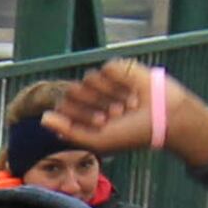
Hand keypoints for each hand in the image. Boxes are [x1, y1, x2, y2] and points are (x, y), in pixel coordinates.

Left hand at [36, 59, 207, 168]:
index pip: (63, 108)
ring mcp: (102, 82)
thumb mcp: (97, 139)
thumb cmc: (131, 133)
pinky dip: (119, 83)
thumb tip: (43, 118)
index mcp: (81, 115)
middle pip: (72, 92)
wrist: (164, 117)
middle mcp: (90, 97)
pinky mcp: (117, 68)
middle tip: (115, 114)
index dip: (81, 116)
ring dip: (109, 95)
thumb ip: (68, 130)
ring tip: (128, 105)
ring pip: (88, 79)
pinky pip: (105, 69)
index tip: (102, 123)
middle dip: (94, 105)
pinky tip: (133, 92)